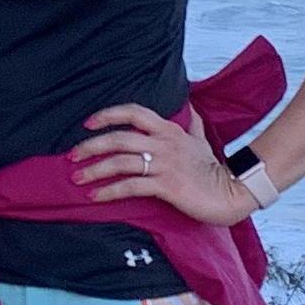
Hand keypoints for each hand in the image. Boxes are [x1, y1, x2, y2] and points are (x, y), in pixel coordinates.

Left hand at [71, 98, 253, 223]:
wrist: (232, 192)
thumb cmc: (212, 168)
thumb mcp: (201, 140)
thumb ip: (192, 123)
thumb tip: (190, 108)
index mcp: (169, 129)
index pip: (133, 112)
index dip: (108, 114)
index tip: (88, 123)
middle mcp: (164, 143)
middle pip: (119, 138)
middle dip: (90, 146)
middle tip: (72, 156)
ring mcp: (165, 164)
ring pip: (120, 162)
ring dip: (94, 170)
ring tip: (77, 178)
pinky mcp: (166, 186)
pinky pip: (131, 186)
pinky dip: (110, 190)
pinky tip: (96, 196)